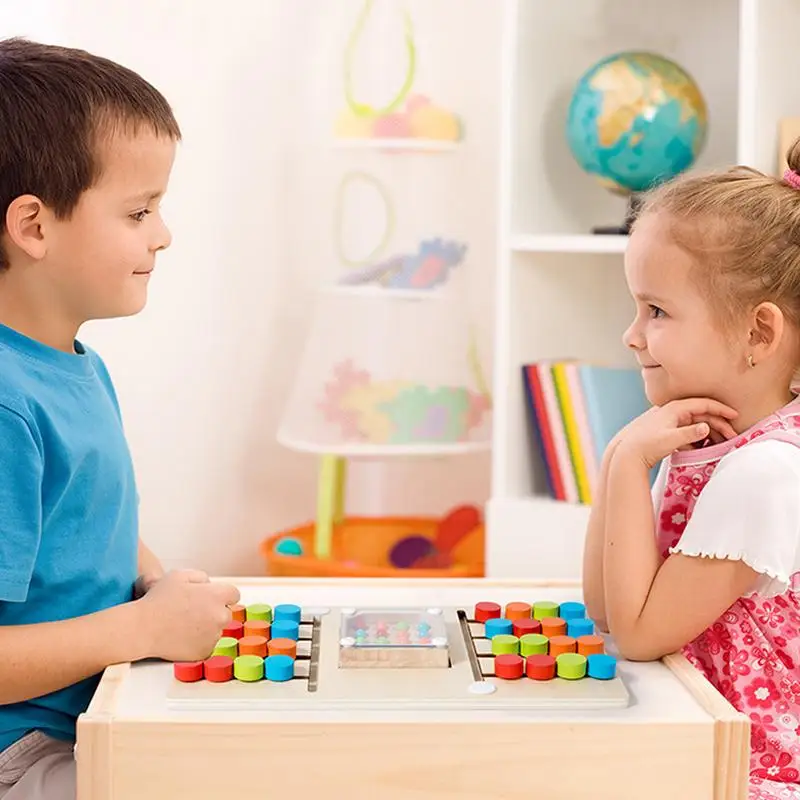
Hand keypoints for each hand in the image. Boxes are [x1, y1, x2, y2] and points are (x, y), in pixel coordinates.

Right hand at [134, 569, 239, 661]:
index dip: (221, 595)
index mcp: (217, 595)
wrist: (142, 628)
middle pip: (226, 613)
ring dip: (206, 628)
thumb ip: (201, 577)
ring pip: (216, 630)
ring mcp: (213, 636)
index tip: (210, 598)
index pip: (233, 594)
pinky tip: (181, 636)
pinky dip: (198, 642)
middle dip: (214, 612)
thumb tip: (210, 585)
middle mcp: (220, 616)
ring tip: (183, 624)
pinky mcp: (204, 652)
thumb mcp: (179, 575)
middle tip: (193, 612)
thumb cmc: (158, 600)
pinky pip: (207, 645)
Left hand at [613, 398, 738, 468]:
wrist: (626, 453)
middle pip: (701, 414)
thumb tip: (706, 428)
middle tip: (732, 436)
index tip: (735, 416)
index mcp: (674, 409)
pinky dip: (697, 438)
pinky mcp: (665, 431)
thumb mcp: (671, 440)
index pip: (703, 404)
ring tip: (721, 443)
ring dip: (709, 432)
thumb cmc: (647, 445)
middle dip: (718, 424)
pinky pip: (686, 432)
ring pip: (695, 423)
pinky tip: (703, 447)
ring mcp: (668, 421)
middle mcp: (672, 412)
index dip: (721, 409)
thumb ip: (690, 434)